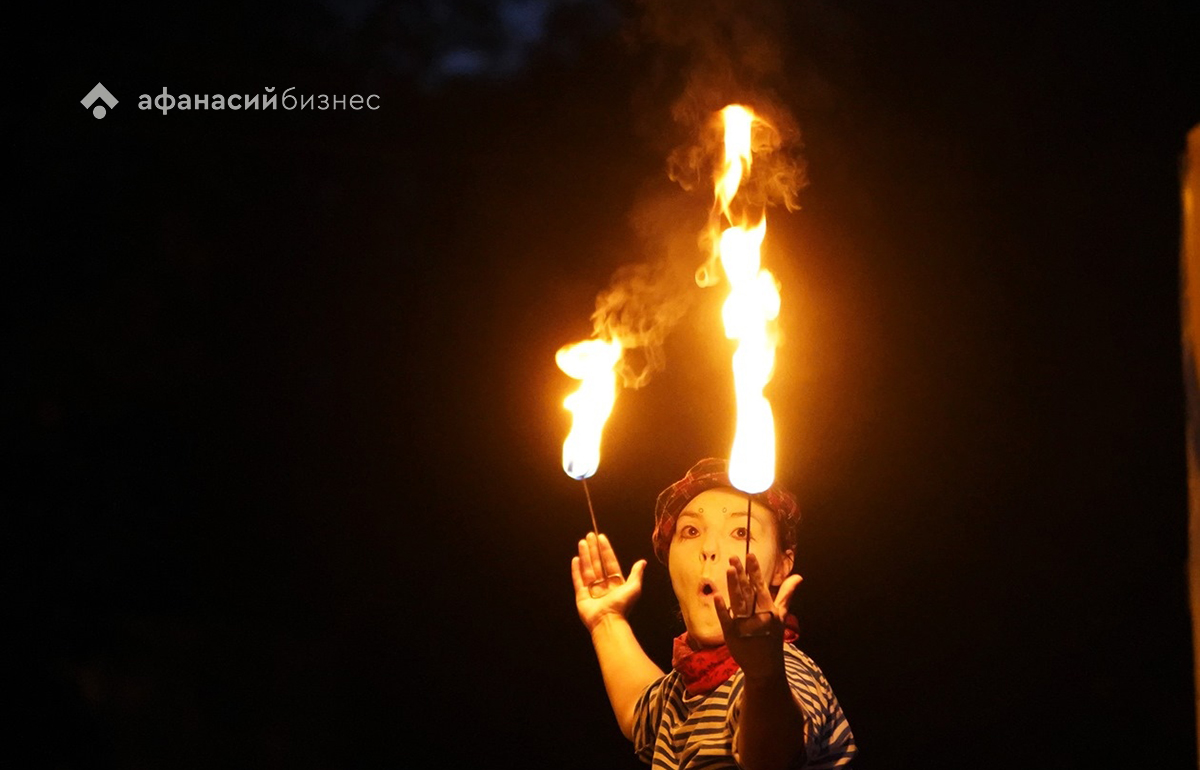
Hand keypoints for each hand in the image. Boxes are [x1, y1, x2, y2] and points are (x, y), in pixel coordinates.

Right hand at [572, 532, 646, 631]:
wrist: (608, 621)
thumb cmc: (622, 605)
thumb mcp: (634, 587)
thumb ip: (636, 573)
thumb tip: (642, 561)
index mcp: (616, 583)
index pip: (610, 562)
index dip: (606, 550)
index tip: (601, 538)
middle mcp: (603, 585)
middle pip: (597, 563)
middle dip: (594, 549)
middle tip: (590, 535)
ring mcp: (591, 590)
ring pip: (587, 568)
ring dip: (585, 555)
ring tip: (582, 542)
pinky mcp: (581, 595)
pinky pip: (578, 580)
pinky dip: (576, 570)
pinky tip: (576, 559)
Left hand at [713, 553, 802, 679]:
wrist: (766, 667)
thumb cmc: (773, 638)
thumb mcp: (782, 616)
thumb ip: (786, 594)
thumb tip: (798, 576)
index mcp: (769, 610)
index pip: (760, 586)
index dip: (755, 571)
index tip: (750, 555)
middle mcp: (757, 616)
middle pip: (747, 591)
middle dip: (741, 573)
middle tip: (734, 557)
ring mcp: (744, 625)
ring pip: (738, 601)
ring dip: (733, 585)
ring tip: (729, 569)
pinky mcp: (732, 634)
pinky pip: (726, 619)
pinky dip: (722, 608)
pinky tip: (717, 595)